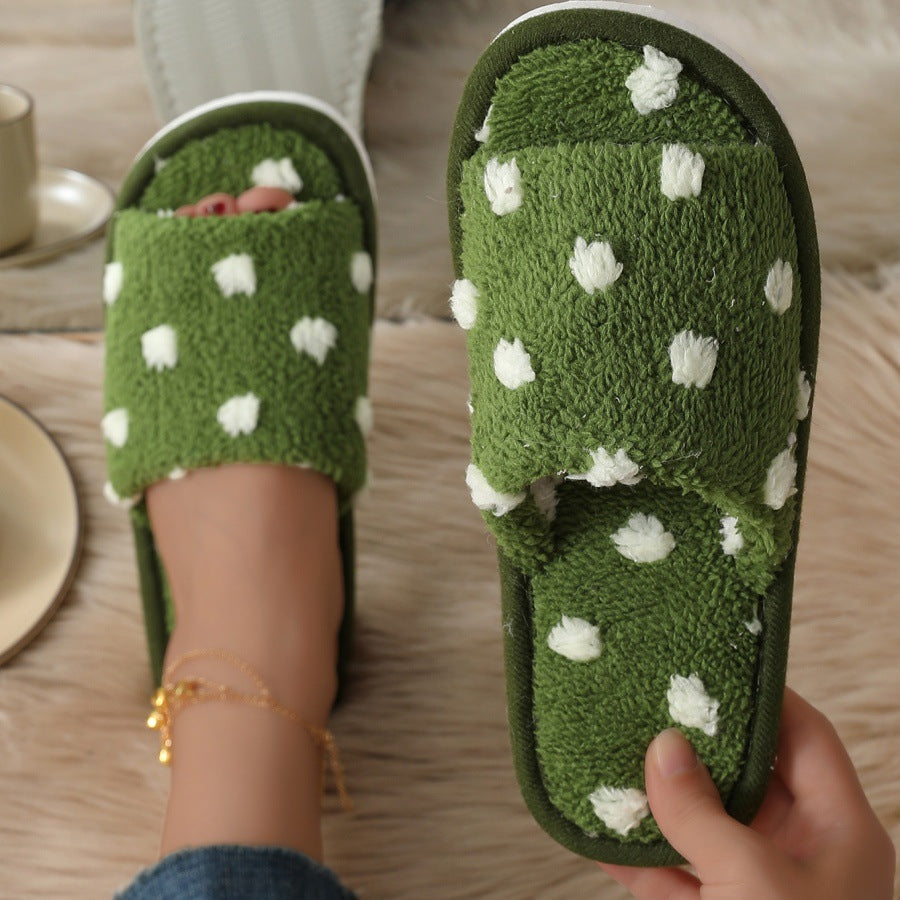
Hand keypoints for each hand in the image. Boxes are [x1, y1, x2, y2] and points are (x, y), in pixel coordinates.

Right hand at [599, 688, 895, 898]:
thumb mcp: (752, 882)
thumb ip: (703, 812)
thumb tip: (664, 746)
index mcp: (838, 830)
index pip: (804, 735)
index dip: (762, 695)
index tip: (708, 665)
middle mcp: (802, 853)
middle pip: (747, 778)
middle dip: (694, 748)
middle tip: (647, 707)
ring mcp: (761, 891)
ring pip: (705, 828)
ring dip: (657, 805)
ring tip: (612, 763)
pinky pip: (679, 880)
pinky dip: (641, 862)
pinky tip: (600, 840)